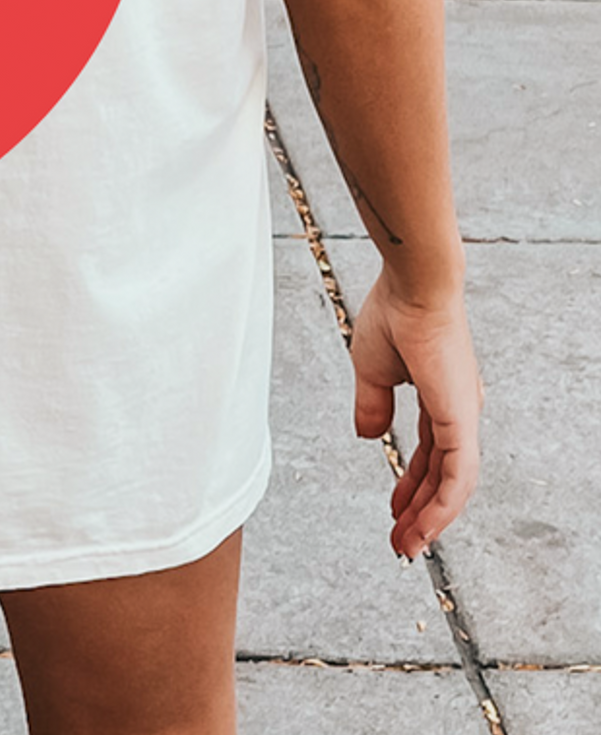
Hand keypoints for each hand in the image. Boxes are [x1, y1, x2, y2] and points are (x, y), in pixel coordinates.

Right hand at [349, 272, 483, 559]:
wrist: (412, 286)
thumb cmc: (393, 314)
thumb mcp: (371, 369)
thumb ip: (372, 406)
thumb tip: (368, 436)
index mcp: (440, 396)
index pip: (430, 454)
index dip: (412, 485)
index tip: (394, 510)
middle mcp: (458, 411)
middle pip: (442, 476)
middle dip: (420, 512)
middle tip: (401, 542)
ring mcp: (463, 417)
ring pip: (453, 485)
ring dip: (430, 519)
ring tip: (407, 545)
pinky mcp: (462, 421)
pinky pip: (458, 477)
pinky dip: (442, 506)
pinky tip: (423, 527)